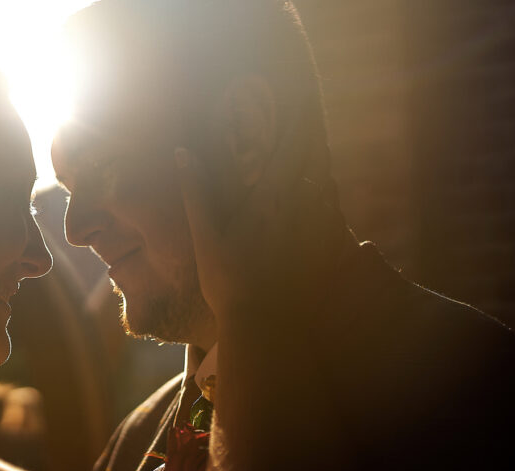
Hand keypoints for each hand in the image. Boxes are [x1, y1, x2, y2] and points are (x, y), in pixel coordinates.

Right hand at [174, 127, 347, 323]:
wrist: (263, 325)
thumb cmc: (229, 282)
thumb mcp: (206, 238)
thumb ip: (196, 193)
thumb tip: (183, 153)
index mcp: (270, 202)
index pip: (287, 153)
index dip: (294, 126)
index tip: (298, 101)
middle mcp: (298, 212)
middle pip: (310, 167)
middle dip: (308, 145)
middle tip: (307, 123)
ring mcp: (314, 233)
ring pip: (322, 192)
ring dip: (318, 174)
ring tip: (315, 157)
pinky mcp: (324, 254)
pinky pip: (331, 221)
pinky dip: (327, 206)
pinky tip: (323, 202)